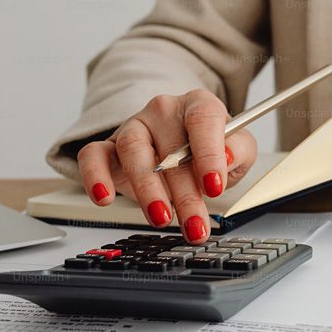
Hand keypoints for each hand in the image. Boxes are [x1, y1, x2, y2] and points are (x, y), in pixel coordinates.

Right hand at [76, 90, 257, 242]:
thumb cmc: (210, 149)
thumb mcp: (238, 149)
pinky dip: (94, 175)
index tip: (214, 186)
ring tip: (161, 218)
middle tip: (195, 225)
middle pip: (171, 148)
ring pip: (133, 151)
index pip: (202, 120)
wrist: (184, 148)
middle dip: (185, 195)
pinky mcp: (109, 147)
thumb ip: (239, 150)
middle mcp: (164, 111)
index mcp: (199, 105)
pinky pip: (93, 155)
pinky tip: (104, 198)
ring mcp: (134, 127)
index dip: (208, 153)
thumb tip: (227, 157)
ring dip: (147, 190)